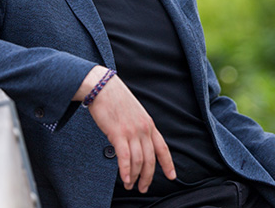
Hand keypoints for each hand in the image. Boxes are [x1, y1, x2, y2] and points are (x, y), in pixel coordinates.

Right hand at [76, 66, 176, 192]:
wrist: (102, 87)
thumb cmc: (115, 98)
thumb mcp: (134, 112)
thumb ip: (138, 127)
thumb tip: (137, 143)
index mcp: (149, 124)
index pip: (163, 148)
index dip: (168, 164)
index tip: (172, 176)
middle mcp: (144, 129)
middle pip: (151, 159)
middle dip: (148, 177)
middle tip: (143, 188)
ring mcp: (132, 132)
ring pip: (138, 161)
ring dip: (135, 177)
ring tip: (130, 185)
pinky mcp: (118, 134)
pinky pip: (125, 158)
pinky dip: (125, 171)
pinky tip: (125, 179)